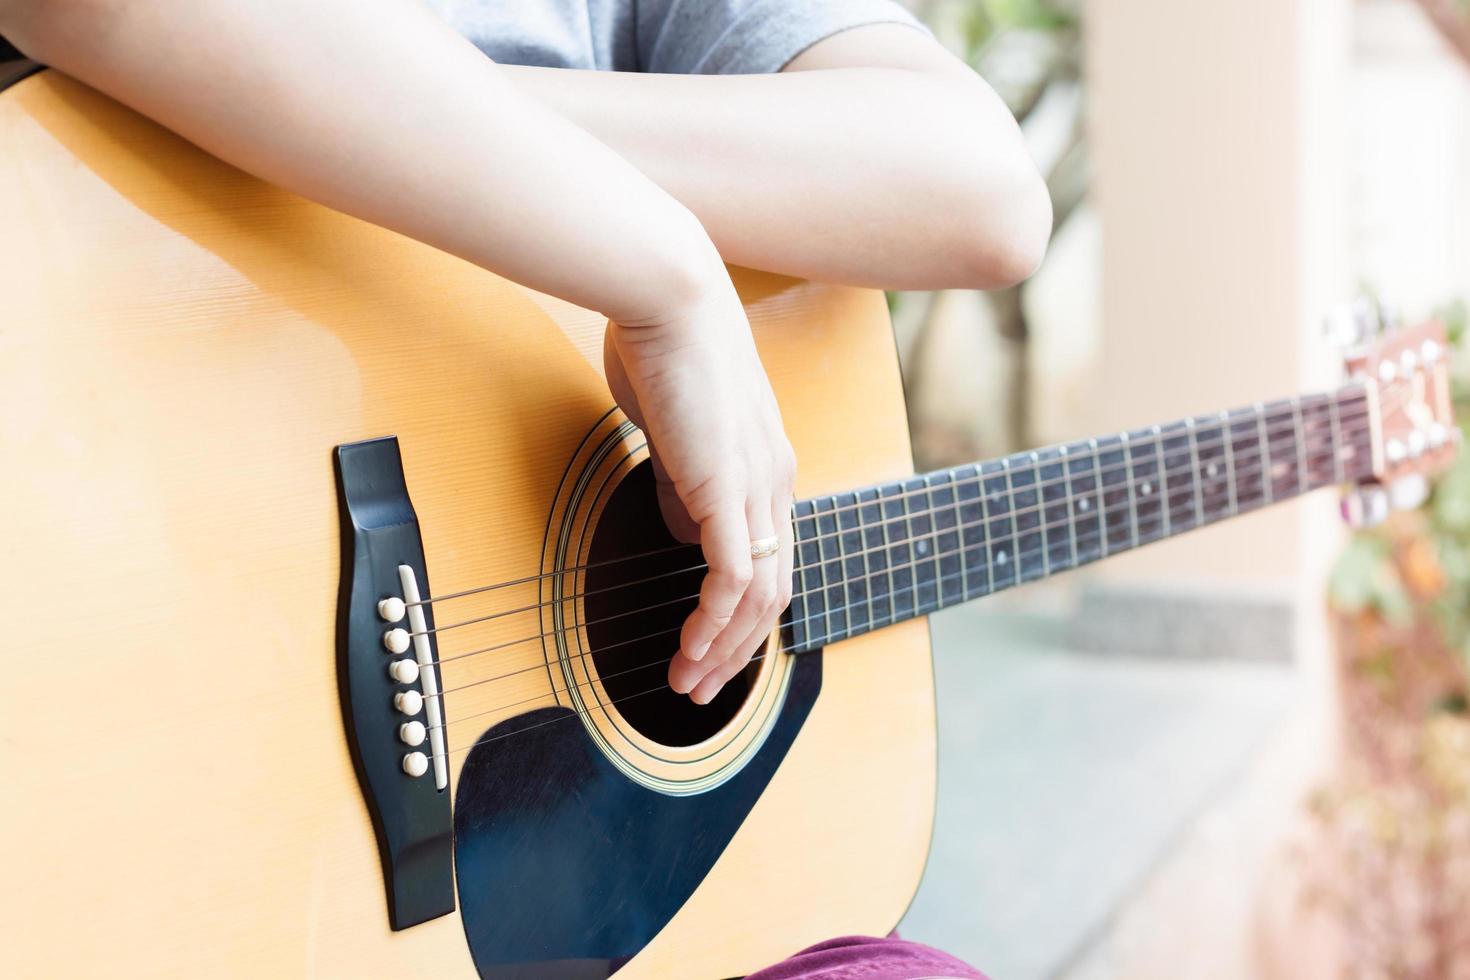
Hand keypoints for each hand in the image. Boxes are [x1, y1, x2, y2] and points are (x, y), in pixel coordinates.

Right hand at [603, 272, 795, 704]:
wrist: (670, 293)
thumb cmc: (662, 345)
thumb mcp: (675, 428)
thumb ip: (683, 484)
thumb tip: (681, 533)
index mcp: (766, 467)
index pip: (771, 559)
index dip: (743, 614)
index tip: (709, 647)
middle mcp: (774, 482)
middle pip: (776, 591)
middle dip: (738, 650)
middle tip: (701, 686)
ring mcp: (758, 486)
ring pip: (761, 595)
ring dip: (725, 649)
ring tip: (689, 683)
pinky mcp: (728, 487)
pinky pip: (734, 576)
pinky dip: (715, 622)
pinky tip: (692, 647)